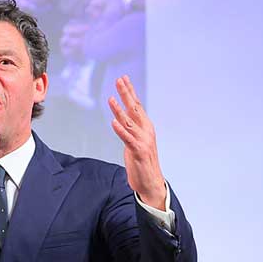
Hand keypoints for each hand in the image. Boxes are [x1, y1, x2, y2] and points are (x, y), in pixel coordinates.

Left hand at [108, 75, 165, 208]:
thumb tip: (122, 119)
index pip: (137, 105)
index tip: (123, 79)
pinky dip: (120, 130)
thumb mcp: (135, 142)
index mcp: (145, 127)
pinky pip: (127, 138)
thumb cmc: (142, 163)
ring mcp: (143, 140)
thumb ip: (130, 130)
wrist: (151, 182)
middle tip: (119, 80)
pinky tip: (113, 122)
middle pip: (134, 108)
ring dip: (119, 110)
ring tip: (111, 98)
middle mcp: (146, 131)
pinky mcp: (138, 151)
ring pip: (129, 122)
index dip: (130, 92)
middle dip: (126, 93)